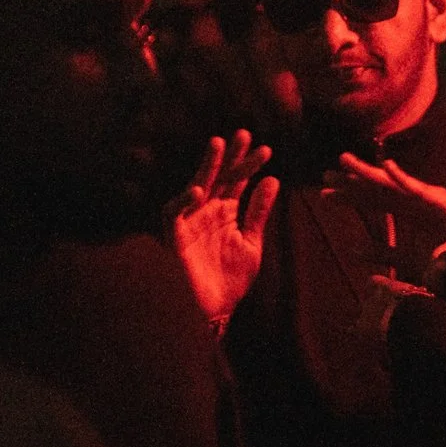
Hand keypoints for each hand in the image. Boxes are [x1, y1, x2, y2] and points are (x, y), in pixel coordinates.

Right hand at [170, 130, 278, 328]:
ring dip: (206, 167)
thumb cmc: (229, 280)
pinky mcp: (174, 237)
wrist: (213, 312)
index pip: (237, 182)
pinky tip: (199, 190)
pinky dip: (183, 201)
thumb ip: (259, 212)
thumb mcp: (252, 243)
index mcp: (225, 212)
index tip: (267, 150)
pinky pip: (173, 214)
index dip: (249, 165)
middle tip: (244, 134)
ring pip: (196, 187)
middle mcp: (206, 212)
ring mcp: (190, 222)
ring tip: (219, 145)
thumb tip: (272, 179)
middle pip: (218, 178)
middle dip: (230, 157)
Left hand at [323, 154, 445, 279]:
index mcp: (409, 212)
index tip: (325, 195)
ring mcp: (429, 199)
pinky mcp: (443, 202)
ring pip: (393, 184)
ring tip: (344, 162)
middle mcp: (416, 201)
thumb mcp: (406, 261)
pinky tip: (387, 167)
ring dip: (369, 172)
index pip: (374, 201)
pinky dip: (404, 178)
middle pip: (379, 189)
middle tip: (325, 177)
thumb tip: (350, 251)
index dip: (350, 197)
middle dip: (352, 182)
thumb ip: (381, 254)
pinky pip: (419, 189)